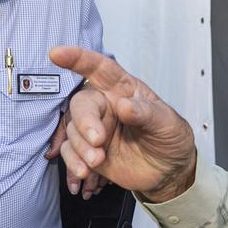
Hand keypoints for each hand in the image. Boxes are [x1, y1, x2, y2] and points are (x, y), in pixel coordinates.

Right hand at [49, 46, 196, 203]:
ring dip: (80, 148)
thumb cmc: (169, 137)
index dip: (78, 59)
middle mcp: (105, 106)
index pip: (100, 68)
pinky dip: (72, 164)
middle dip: (84, 122)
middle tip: (97, 141)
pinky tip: (83, 174)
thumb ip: (146, 113)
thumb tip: (124, 106)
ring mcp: (95, 129)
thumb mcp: (166, 123)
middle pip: (81, 104)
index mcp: (123, 89)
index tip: (58, 53)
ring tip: (97, 163)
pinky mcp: (88, 151)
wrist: (169, 171)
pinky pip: (70, 153)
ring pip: (73, 131)